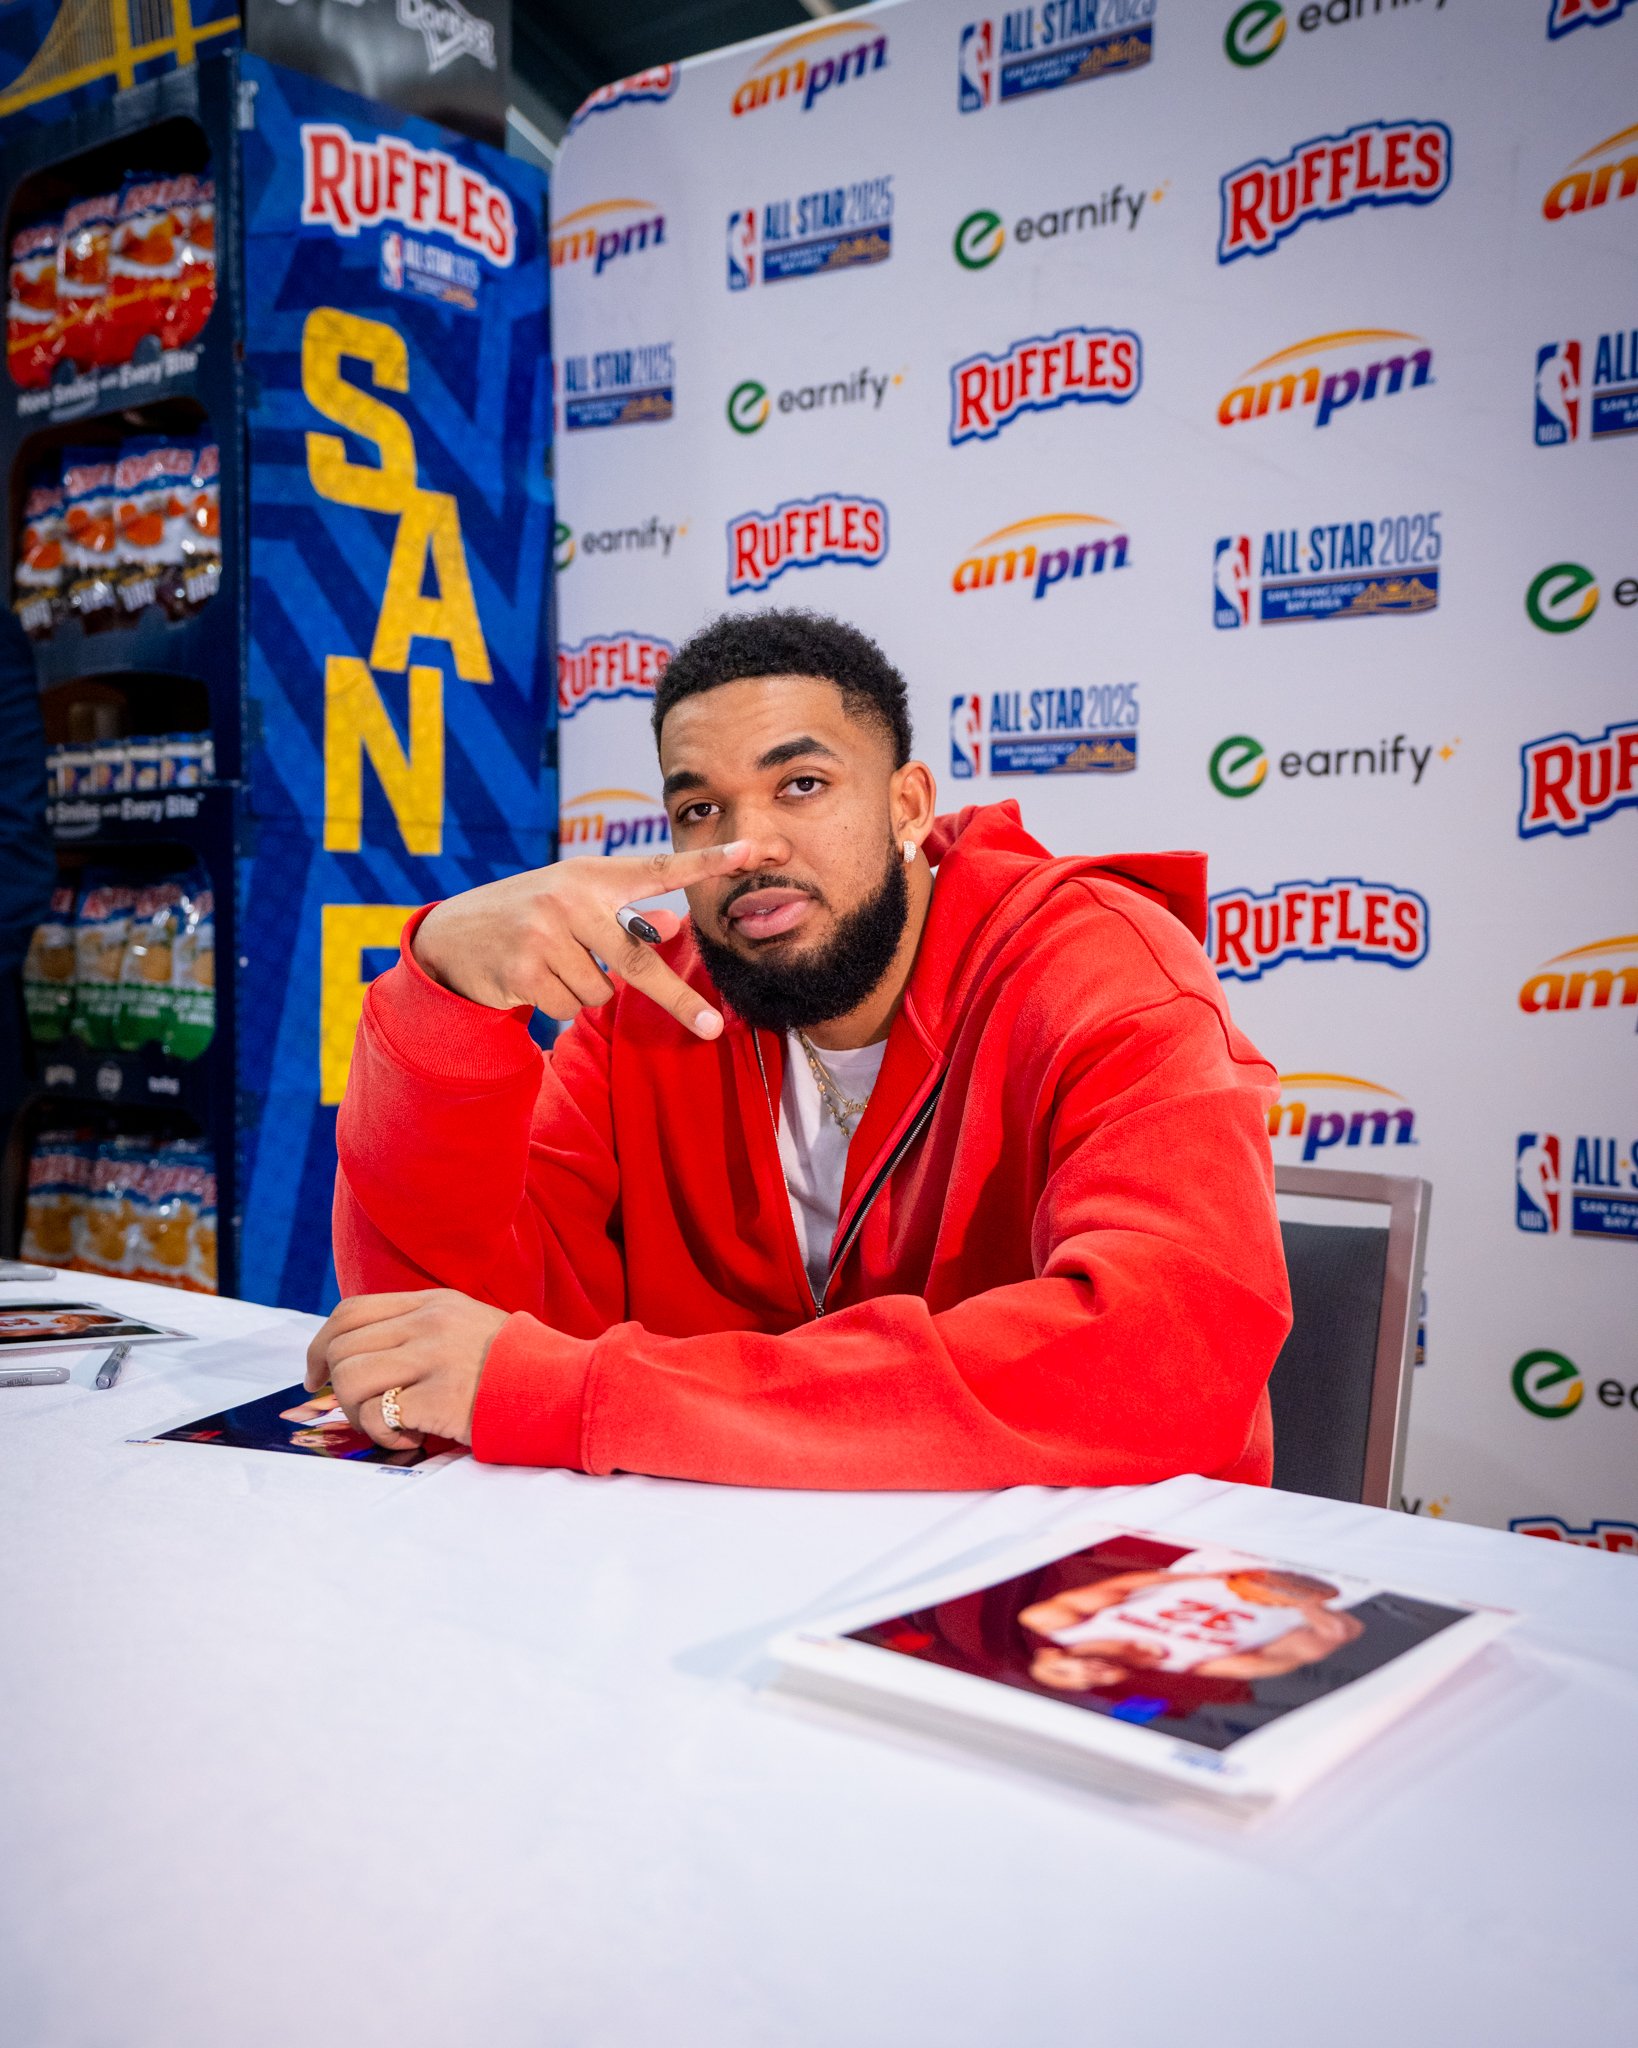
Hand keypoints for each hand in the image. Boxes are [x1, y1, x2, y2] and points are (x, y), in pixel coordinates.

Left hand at [303, 1289, 510, 1449]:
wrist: (563, 1389)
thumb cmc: (513, 1368)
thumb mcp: (467, 1326)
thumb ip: (419, 1330)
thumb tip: (358, 1357)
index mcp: (433, 1302)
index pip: (351, 1312)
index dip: (320, 1346)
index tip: (316, 1376)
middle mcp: (429, 1323)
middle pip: (343, 1348)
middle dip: (338, 1388)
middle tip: (361, 1412)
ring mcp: (434, 1357)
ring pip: (351, 1379)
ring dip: (359, 1413)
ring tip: (390, 1426)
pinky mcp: (440, 1396)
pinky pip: (378, 1415)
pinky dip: (383, 1435)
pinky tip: (411, 1438)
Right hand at [412, 839, 778, 1039]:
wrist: (453, 935)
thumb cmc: (530, 914)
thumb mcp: (576, 902)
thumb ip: (624, 912)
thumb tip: (675, 926)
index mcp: (592, 875)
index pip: (660, 868)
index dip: (707, 861)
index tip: (753, 851)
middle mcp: (570, 898)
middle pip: (640, 960)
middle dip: (677, 999)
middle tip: (710, 1027)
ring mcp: (544, 933)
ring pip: (601, 992)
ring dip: (585, 991)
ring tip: (553, 966)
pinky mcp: (523, 968)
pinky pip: (570, 1008)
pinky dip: (559, 1004)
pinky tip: (533, 980)